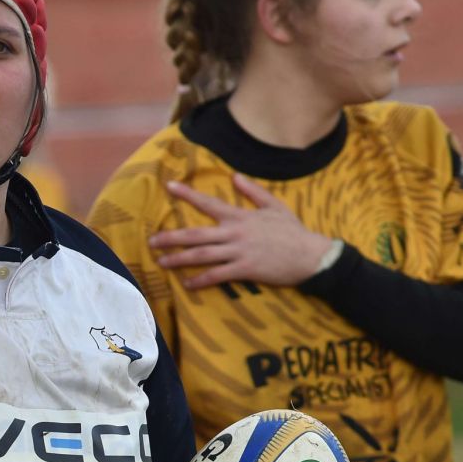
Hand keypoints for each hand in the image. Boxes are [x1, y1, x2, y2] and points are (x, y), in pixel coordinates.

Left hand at [151, 173, 332, 288]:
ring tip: (162, 262)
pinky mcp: (245, 270)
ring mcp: (239, 252)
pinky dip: (201, 280)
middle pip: (196, 234)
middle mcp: (235, 233)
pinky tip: (187, 284)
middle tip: (151, 240)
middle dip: (171, 237)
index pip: (208, 203)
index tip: (169, 186)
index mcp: (240, 216)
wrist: (311, 256)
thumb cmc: (293, 231)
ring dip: (179, 259)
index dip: (188, 194)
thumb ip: (253, 192)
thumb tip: (235, 177)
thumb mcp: (275, 206)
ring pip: (202, 255)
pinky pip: (217, 275)